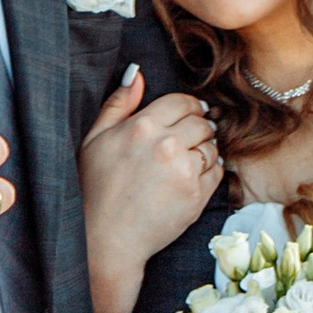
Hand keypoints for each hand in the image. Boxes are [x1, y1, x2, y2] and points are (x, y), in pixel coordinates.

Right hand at [81, 67, 221, 263]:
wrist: (106, 239)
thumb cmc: (96, 189)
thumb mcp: (95, 140)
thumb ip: (118, 104)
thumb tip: (136, 73)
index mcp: (142, 126)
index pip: (182, 102)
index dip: (188, 107)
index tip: (188, 115)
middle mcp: (166, 145)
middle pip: (201, 121)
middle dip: (199, 126)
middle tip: (191, 138)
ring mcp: (184, 171)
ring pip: (212, 146)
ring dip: (205, 149)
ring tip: (190, 159)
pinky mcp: (197, 196)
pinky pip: (218, 172)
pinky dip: (211, 171)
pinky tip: (194, 176)